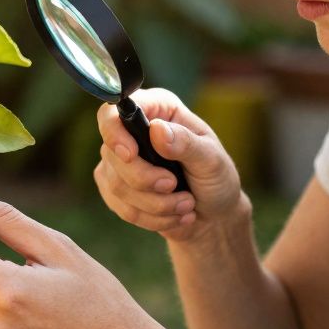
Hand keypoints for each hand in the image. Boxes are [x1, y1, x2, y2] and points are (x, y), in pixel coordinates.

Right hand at [95, 88, 245, 243]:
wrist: (214, 215)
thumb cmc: (216, 179)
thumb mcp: (212, 160)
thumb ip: (186, 144)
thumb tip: (157, 130)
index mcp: (157, 111)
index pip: (114, 112)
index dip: (114, 132)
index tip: (131, 155)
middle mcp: (133, 131)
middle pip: (111, 153)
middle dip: (144, 179)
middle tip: (174, 186)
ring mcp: (119, 162)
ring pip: (116, 185)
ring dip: (155, 204)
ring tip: (186, 205)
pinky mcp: (115, 188)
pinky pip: (120, 207)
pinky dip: (150, 217)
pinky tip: (173, 215)